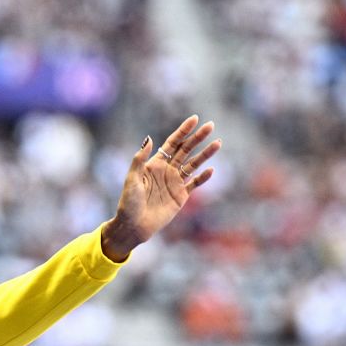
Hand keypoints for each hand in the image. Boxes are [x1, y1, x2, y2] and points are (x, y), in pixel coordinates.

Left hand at [101, 115, 219, 261]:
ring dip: (205, 154)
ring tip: (217, 142)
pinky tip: (211, 169)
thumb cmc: (128, 202)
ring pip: (193, 164)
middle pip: (186, 150)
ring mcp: (175, 183)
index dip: (183, 131)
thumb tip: (149, 139)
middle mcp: (167, 171)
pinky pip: (195, 184)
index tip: (194, 119)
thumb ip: (140, 159)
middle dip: (197, 137)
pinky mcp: (181, 196)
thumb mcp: (132, 179)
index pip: (172, 143)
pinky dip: (203, 177)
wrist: (133, 225)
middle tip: (210, 125)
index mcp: (155, 164)